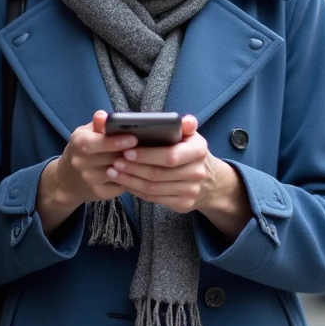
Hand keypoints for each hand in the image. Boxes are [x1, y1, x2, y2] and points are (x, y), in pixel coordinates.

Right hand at [37, 111, 135, 233]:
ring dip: (133, 166)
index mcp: (79, 144)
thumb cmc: (81, 151)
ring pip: (118, 173)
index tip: (134, 138)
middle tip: (148, 146)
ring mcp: (91, 180)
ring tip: (147, 158)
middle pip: (112, 158)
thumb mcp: (85, 134)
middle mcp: (82, 163)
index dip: (117, 141)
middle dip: (130, 153)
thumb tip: (104, 116)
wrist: (66, 180)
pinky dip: (131, 178)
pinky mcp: (100, 193)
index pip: (99, 143)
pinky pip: (121, 185)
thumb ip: (98, 125)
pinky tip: (139, 171)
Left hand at [106, 115, 238, 217]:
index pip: (170, 155)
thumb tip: (185, 120)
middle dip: (133, 168)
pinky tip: (125, 182)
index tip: (127, 151)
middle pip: (158, 174)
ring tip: (114, 171)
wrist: (210, 181)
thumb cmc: (190, 152)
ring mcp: (191, 191)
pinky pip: (154, 198)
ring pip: (153, 188)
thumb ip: (184, 125)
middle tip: (115, 161)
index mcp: (198, 150)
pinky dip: (136, 190)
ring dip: (130, 180)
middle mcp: (197, 173)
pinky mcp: (183, 204)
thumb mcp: (191, 136)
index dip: (147, 155)